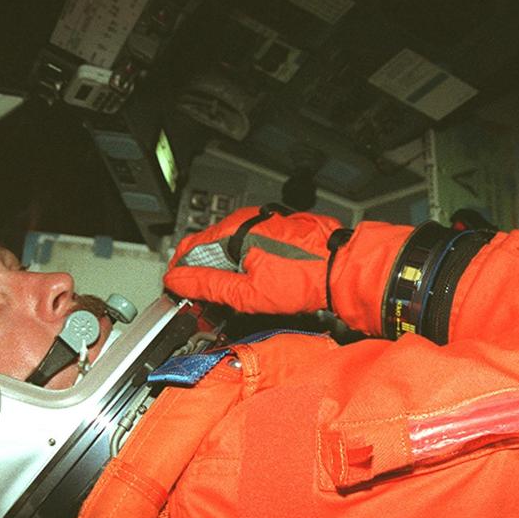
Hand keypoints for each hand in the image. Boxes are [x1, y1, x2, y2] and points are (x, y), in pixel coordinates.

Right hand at [164, 207, 342, 314]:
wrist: (341, 268)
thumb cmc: (303, 278)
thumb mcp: (247, 292)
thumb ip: (208, 285)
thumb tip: (178, 281)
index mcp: (233, 230)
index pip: (188, 247)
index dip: (179, 271)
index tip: (177, 290)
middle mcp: (246, 220)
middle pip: (207, 246)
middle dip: (199, 271)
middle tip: (199, 297)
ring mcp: (262, 222)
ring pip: (228, 245)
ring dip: (220, 267)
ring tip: (226, 293)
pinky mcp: (277, 229)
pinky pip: (248, 242)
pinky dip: (241, 260)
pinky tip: (249, 280)